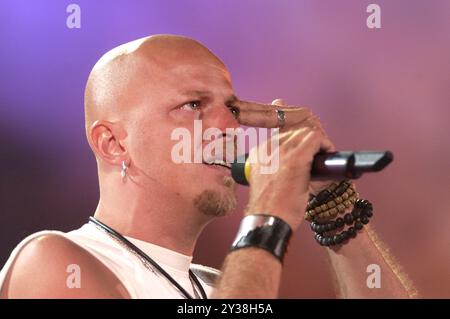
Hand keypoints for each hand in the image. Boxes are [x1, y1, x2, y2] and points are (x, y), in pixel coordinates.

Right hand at [235, 98, 337, 230]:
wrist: (268, 221)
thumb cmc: (269, 208)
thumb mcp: (264, 182)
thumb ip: (271, 169)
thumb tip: (286, 165)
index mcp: (257, 154)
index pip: (281, 136)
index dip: (296, 144)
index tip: (305, 156)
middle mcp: (267, 148)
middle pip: (294, 132)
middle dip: (308, 142)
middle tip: (316, 157)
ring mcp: (281, 152)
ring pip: (305, 133)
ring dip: (317, 143)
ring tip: (322, 156)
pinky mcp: (297, 158)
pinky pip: (315, 138)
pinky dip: (325, 144)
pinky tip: (328, 154)